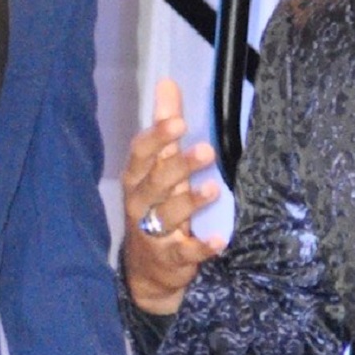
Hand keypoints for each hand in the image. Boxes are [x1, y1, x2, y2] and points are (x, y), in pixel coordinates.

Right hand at [121, 77, 224, 314]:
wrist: (148, 271)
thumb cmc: (155, 207)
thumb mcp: (158, 168)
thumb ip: (164, 129)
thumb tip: (167, 83)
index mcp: (136, 179)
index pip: (141, 154)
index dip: (157, 138)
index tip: (178, 121)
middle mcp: (141, 204)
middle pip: (157, 182)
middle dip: (180, 166)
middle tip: (206, 151)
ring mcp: (153, 233)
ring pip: (169, 214)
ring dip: (191, 202)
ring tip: (214, 188)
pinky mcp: (170, 258)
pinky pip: (185, 252)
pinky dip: (201, 247)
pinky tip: (218, 240)